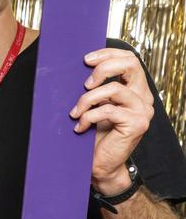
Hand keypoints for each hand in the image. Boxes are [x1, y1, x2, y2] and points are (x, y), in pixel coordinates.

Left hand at [70, 48, 153, 194]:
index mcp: (135, 89)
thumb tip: (79, 68)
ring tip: (75, 113)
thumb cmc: (94, 136)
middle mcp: (143, 97)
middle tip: (84, 83)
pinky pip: (108, 110)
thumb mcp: (94, 106)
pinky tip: (80, 127)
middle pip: (131, 64)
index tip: (86, 59)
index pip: (129, 59)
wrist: (100, 165)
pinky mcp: (137, 124)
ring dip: (88, 99)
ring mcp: (142, 110)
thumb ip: (95, 88)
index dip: (108, 54)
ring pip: (114, 88)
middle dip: (103, 67)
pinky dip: (88, 117)